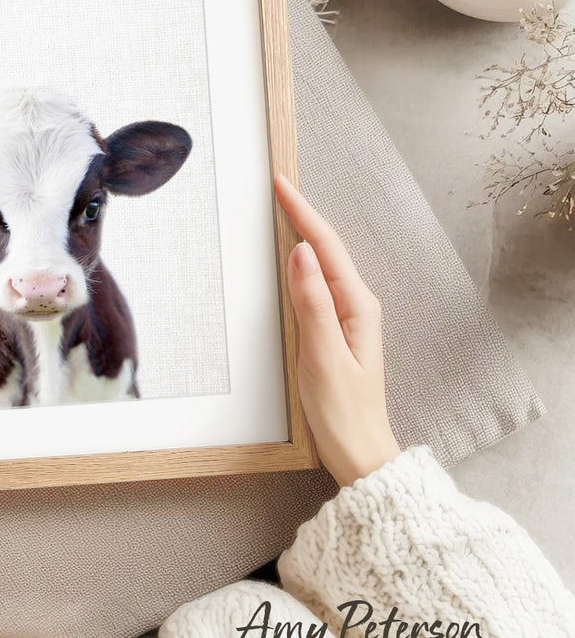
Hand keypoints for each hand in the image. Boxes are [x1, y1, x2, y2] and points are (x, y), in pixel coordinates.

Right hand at [274, 174, 399, 487]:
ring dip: (303, 234)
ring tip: (283, 209)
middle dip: (302, 214)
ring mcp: (347, 317)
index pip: (326, 247)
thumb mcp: (323, 356)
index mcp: (356, 306)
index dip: (302, 213)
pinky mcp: (335, 330)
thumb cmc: (343, 412)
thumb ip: (312, 304)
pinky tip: (291, 257)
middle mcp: (356, 306)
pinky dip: (302, 262)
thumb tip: (302, 254)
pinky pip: (317, 284)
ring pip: (322, 263)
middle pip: (327, 247)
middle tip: (278, 186)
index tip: (281, 184)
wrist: (360, 453)